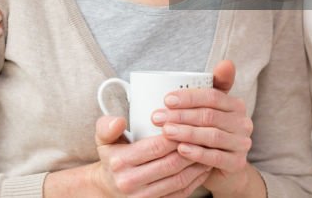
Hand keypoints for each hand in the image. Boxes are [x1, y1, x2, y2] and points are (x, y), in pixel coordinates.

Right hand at [91, 116, 211, 197]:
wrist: (108, 187)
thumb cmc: (111, 158)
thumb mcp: (103, 139)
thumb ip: (107, 126)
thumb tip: (119, 121)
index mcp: (120, 162)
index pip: (155, 147)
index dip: (175, 135)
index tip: (187, 124)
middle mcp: (131, 182)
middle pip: (170, 164)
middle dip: (191, 149)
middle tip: (205, 136)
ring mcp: (144, 197)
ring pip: (179, 180)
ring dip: (197, 165)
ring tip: (208, 150)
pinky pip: (181, 194)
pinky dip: (196, 181)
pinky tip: (203, 167)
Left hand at [153, 61, 262, 197]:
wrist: (221, 169)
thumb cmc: (208, 131)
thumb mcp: (208, 108)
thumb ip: (211, 86)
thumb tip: (227, 62)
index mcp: (236, 105)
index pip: (212, 96)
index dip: (189, 97)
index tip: (166, 99)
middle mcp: (243, 123)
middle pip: (209, 116)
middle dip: (181, 115)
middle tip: (157, 117)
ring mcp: (242, 144)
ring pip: (212, 135)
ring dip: (186, 132)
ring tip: (166, 131)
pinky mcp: (237, 163)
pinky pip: (215, 157)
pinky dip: (197, 153)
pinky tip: (181, 149)